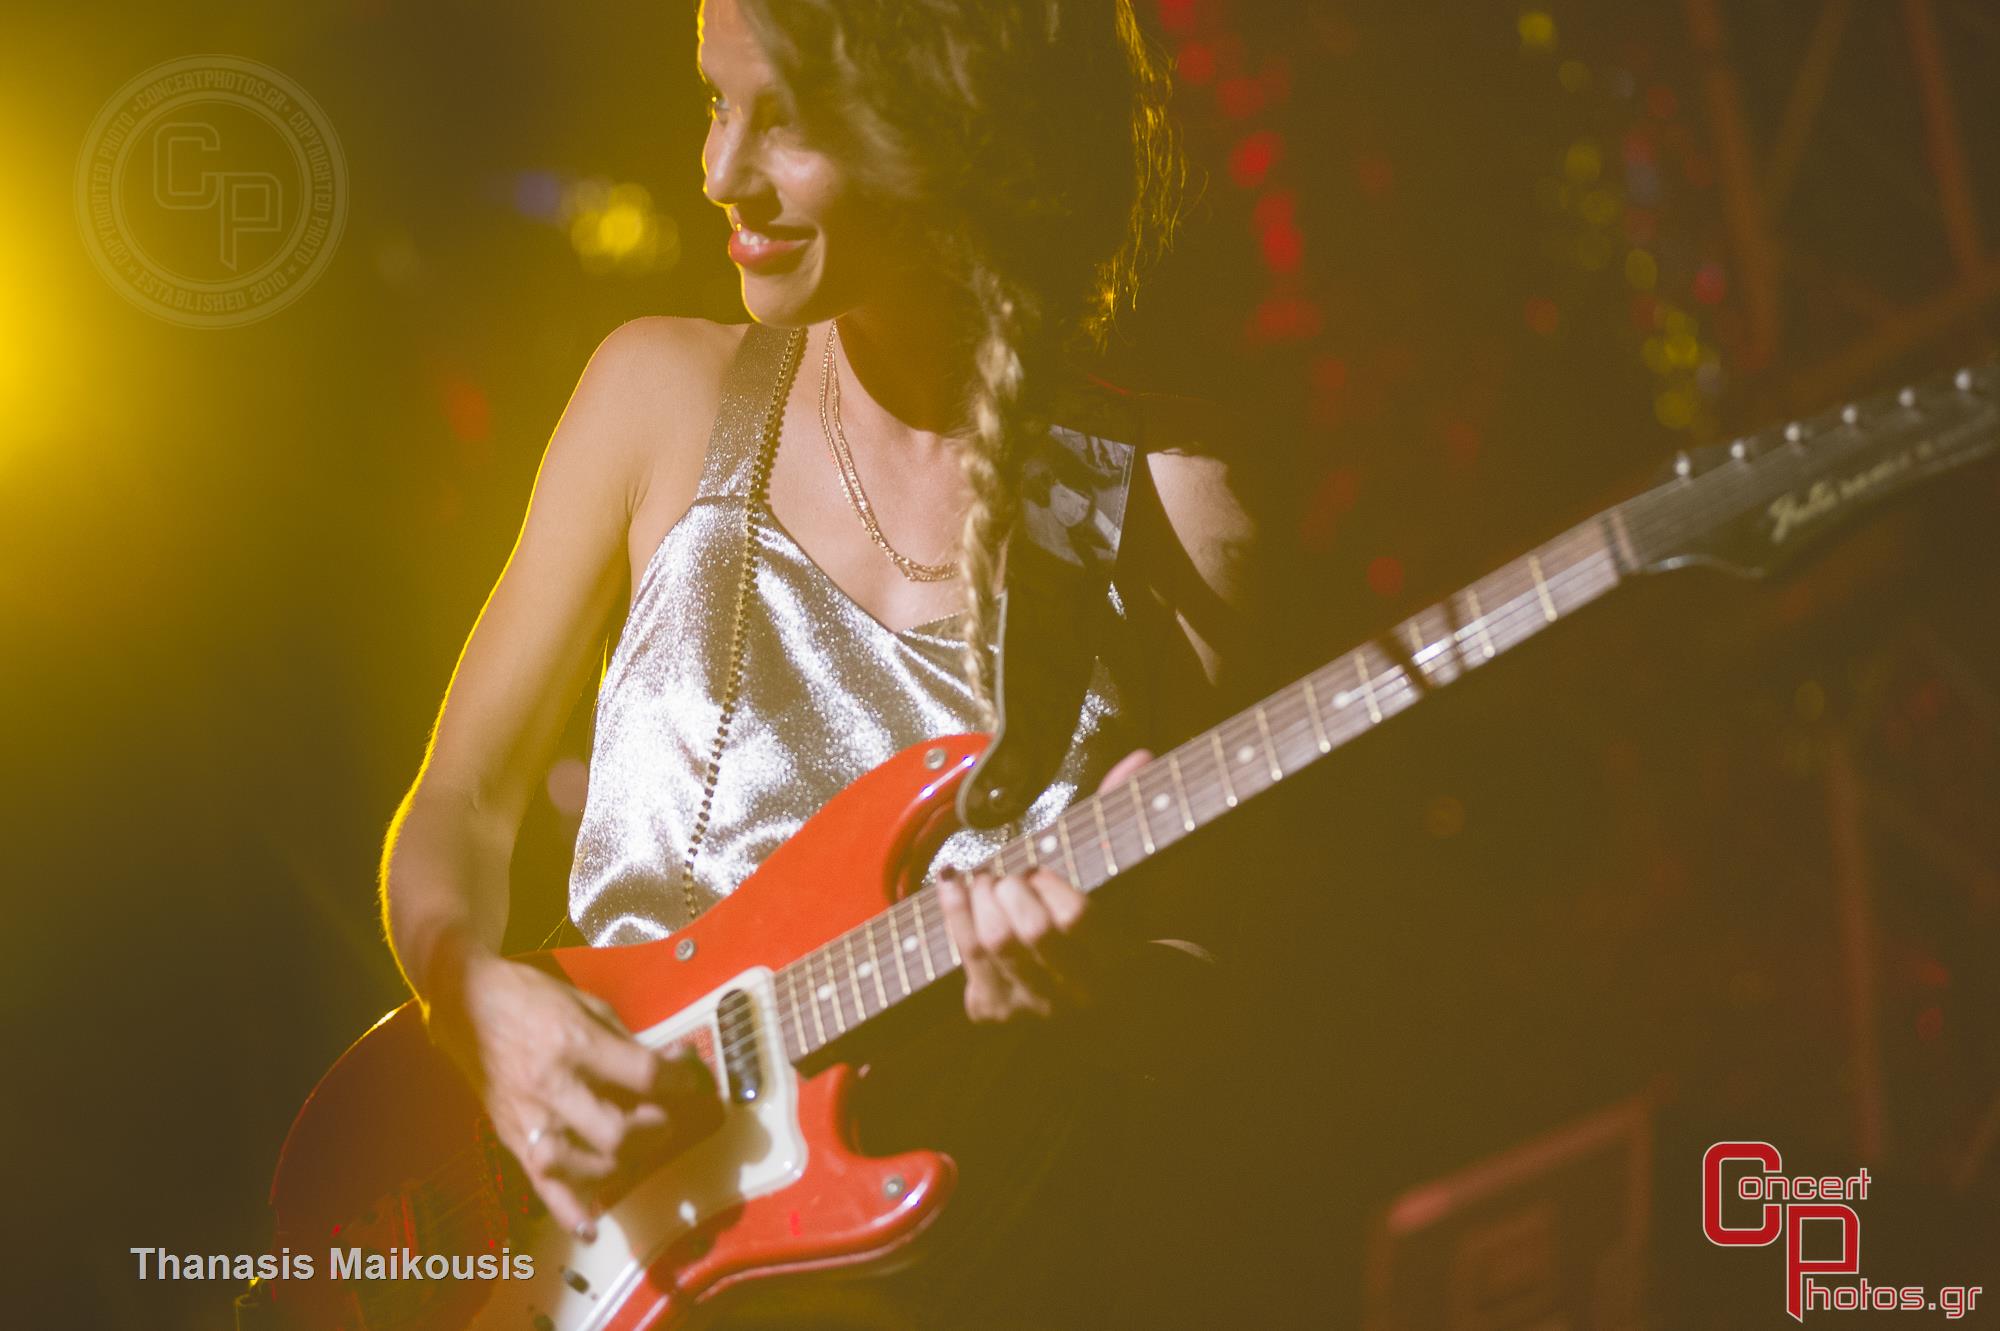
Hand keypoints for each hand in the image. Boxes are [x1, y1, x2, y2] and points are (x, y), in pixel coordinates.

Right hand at [422, 951, 722, 1237]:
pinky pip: (540, 1184)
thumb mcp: (586, 1003)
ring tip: (636, 1148)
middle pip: (616, 1131)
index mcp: (575, 1043)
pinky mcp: (510, 1137)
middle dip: (654, 1129)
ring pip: (582, 1164)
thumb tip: (671, 1063)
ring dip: (621, 1163)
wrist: (466, 1004)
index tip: (693, 1081)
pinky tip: (590, 1228)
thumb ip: (626, 1040)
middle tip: (665, 1117)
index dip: (680, 1081)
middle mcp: (552, 1086)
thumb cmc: (530, 997)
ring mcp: (529, 1117)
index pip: (642, 1075)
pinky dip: (567, 1210)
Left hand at [936, 749, 1151, 1024]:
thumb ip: (1122, 816)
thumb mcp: (1119, 876)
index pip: (1076, 917)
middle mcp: (1077, 994)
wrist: (1090, 993)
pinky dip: (951, 911)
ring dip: (979, 897)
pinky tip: (955, 886)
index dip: (1048, 883)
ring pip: (992, 943)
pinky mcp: (994, 1011)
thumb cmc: (1103, 921)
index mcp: (1115, 960)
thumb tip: (1139, 757)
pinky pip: (963, 954)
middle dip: (1009, 888)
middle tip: (1006, 872)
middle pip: (1029, 931)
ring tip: (984, 878)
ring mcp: (1033, 1008)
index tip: (1037, 868)